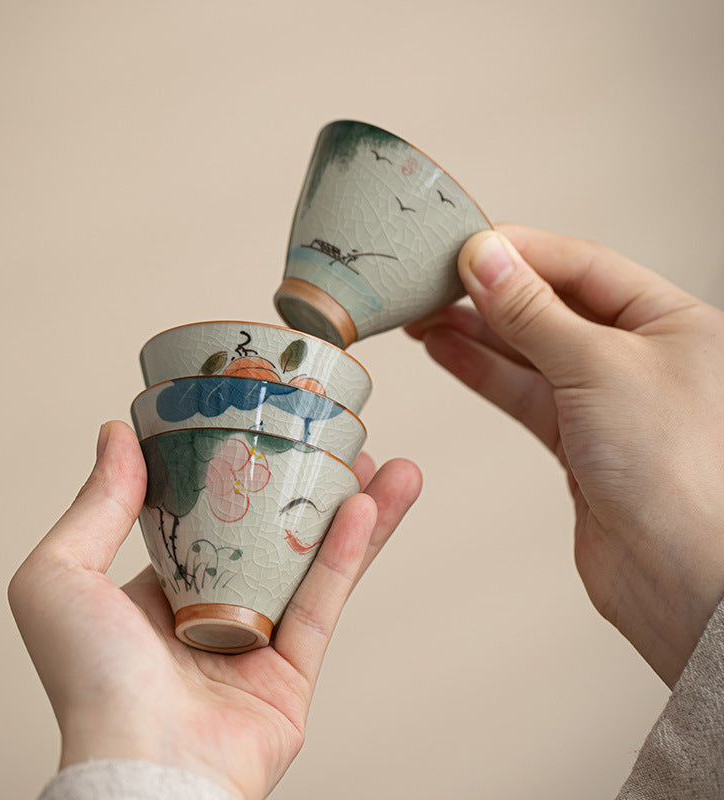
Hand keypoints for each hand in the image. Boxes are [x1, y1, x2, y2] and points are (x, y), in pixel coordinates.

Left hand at [8, 421, 420, 799]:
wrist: (142, 769)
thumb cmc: (91, 681)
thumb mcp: (62, 575)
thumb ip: (96, 504)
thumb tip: (116, 434)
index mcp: (161, 586)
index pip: (210, 514)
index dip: (243, 470)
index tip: (269, 429)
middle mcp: (212, 610)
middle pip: (275, 533)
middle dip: (313, 486)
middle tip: (342, 443)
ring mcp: (256, 642)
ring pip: (314, 562)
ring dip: (357, 513)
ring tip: (392, 468)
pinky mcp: (293, 673)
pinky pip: (324, 603)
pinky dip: (348, 555)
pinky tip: (369, 508)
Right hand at [406, 225, 723, 686]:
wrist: (679, 575)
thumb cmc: (676, 468)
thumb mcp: (598, 363)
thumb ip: (533, 310)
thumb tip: (486, 257)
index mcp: (671, 320)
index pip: (582, 265)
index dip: (521, 252)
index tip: (465, 246)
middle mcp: (641, 356)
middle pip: (552, 306)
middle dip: (491, 293)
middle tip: (433, 281)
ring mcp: (606, 400)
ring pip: (529, 351)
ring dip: (476, 331)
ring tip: (425, 314)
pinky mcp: (576, 441)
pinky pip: (523, 392)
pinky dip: (483, 371)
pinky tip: (447, 349)